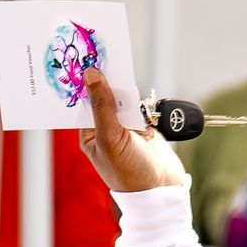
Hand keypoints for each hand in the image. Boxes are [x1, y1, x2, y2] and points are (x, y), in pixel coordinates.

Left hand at [78, 67, 187, 193]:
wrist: (161, 189)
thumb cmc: (128, 170)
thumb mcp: (109, 136)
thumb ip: (102, 105)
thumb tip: (91, 74)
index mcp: (89, 134)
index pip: (85, 102)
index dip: (86, 83)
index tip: (86, 60)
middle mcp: (106, 129)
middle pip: (105, 97)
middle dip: (107, 81)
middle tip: (107, 56)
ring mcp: (127, 128)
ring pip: (125, 99)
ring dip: (127, 91)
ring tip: (122, 73)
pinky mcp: (146, 127)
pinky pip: (143, 107)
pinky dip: (144, 101)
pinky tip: (141, 97)